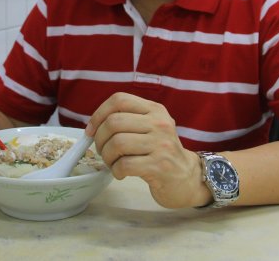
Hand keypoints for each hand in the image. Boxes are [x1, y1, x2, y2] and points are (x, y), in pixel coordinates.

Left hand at [86, 92, 207, 208]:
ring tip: (112, 163)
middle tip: (102, 151)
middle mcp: (159, 123)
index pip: (119, 100)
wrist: (187, 178)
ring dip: (107, 157)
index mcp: (155, 110)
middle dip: (99, 139)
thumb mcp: (151, 128)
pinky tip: (121, 173)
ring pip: (117, 143)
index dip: (99, 114)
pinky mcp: (159, 166)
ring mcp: (161, 144)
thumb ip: (129, 121)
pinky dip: (116, 171)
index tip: (91, 130)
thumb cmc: (161, 153)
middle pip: (114, 122)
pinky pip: (124, 164)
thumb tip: (93, 126)